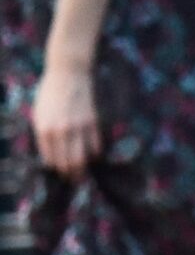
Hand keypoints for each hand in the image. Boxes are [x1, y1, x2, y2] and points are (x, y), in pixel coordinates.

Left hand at [31, 63, 101, 179]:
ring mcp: (77, 127)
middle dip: (71, 176)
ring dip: (83, 170)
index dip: (56, 171)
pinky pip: (95, 146)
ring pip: (83, 159)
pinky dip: (94, 155)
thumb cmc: (50, 93)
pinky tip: (92, 156)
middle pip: (68, 163)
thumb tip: (51, 155)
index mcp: (44, 128)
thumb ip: (44, 134)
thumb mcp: (39, 113)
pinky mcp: (92, 123)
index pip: (51, 160)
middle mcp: (60, 130)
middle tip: (73, 180)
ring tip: (83, 174)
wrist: (68, 74)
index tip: (61, 175)